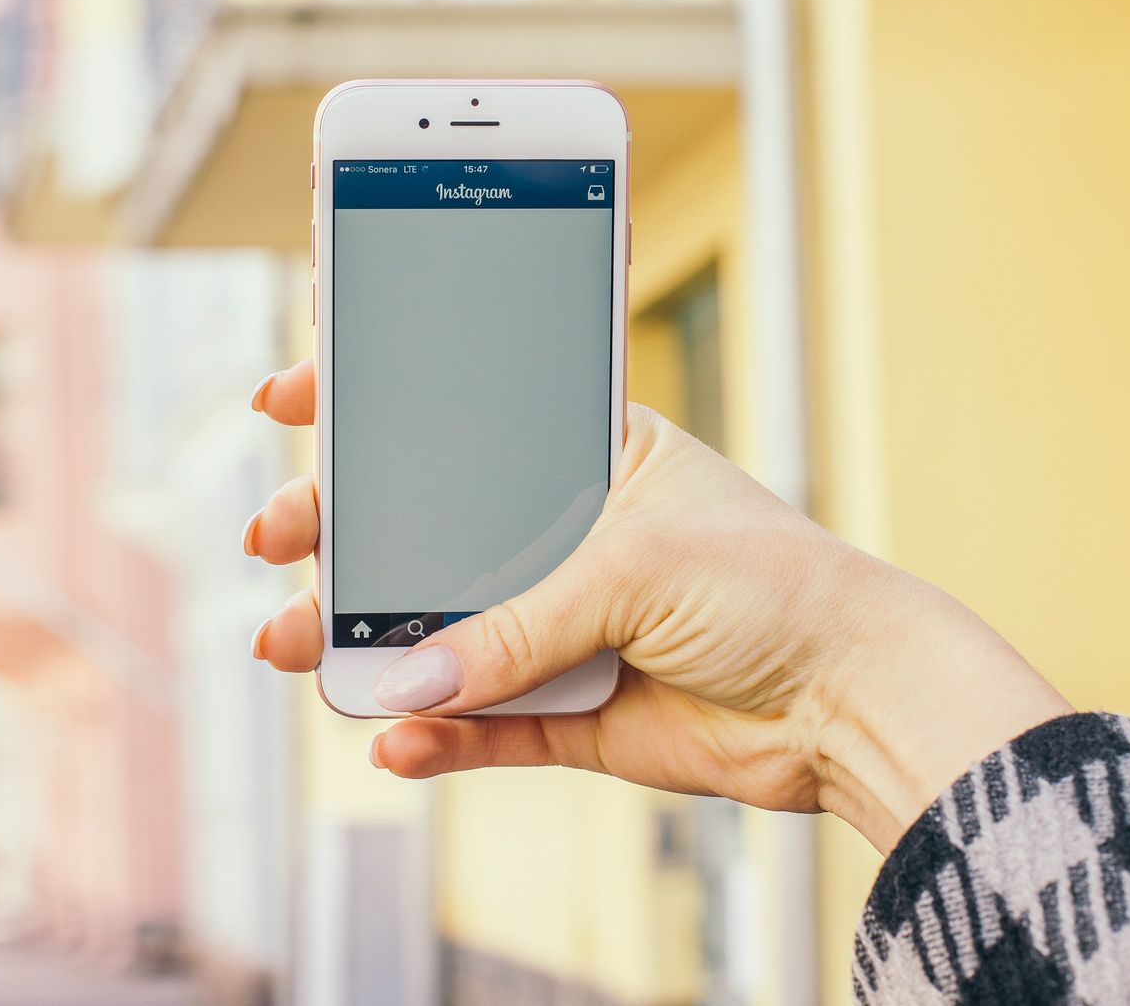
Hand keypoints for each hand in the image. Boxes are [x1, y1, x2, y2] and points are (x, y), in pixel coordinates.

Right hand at [243, 359, 1069, 852]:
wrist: (850, 698)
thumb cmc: (775, 584)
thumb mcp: (635, 568)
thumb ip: (516, 625)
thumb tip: (410, 681)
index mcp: (591, 455)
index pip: (465, 417)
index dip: (379, 402)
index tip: (296, 393)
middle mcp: (570, 537)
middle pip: (430, 529)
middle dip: (344, 530)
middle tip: (280, 536)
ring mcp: (568, 626)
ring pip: (441, 634)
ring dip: (367, 640)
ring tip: (299, 648)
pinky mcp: (576, 713)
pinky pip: (482, 723)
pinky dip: (435, 734)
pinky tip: (392, 735)